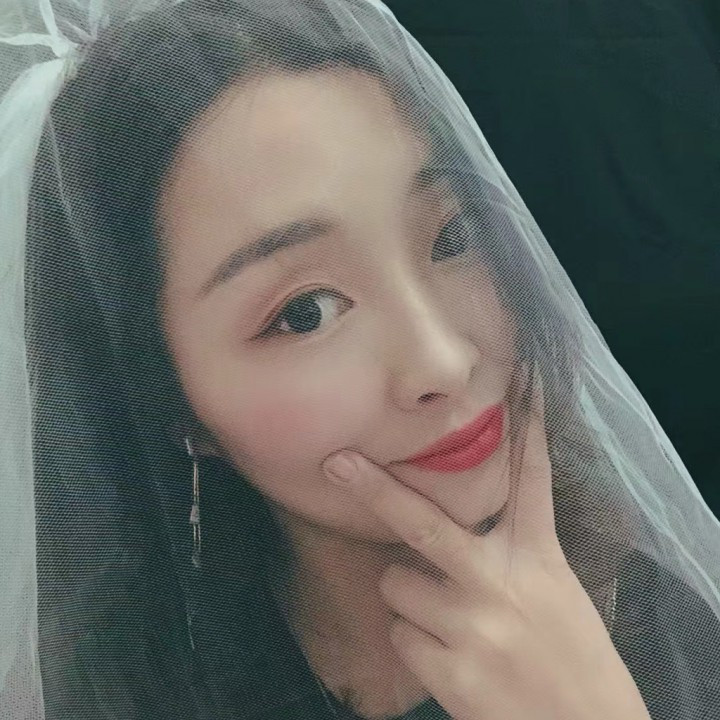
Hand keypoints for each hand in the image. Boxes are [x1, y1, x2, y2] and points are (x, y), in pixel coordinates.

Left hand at [322, 387, 650, 719]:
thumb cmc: (570, 659)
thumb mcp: (557, 592)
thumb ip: (514, 552)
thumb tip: (464, 523)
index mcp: (538, 559)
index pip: (531, 483)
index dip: (524, 434)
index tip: (517, 392)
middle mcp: (501, 583)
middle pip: (425, 522)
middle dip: (374, 488)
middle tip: (336, 463)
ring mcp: (472, 626)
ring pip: (396, 586)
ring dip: (411, 598)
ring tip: (452, 621)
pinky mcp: (451, 671)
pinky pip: (401, 635)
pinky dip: (418, 642)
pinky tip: (454, 658)